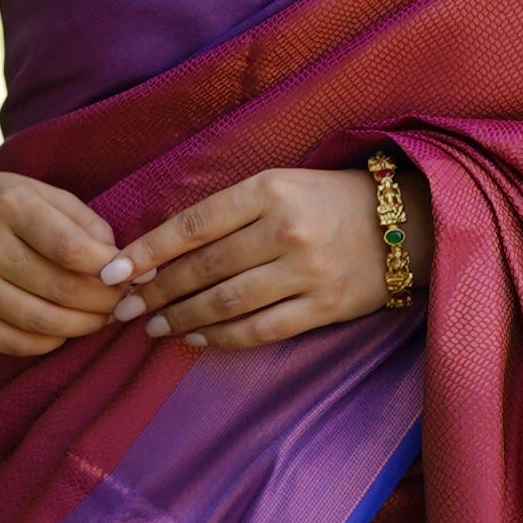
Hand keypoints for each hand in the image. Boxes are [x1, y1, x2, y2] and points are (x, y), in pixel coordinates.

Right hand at [0, 139, 126, 358]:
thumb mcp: (35, 191)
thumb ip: (81, 220)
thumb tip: (121, 260)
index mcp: (7, 205)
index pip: (71, 248)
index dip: (110, 268)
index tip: (129, 274)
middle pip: (61, 289)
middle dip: (103, 301)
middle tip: (123, 302)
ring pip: (41, 322)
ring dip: (82, 326)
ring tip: (100, 318)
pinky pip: (13, 343)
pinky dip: (48, 342)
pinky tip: (63, 329)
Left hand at [115, 160, 426, 349]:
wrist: (409, 222)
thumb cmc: (331, 200)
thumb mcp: (281, 184)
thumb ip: (228, 212)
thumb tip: (162, 250)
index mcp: (270, 189)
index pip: (193, 224)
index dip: (147, 251)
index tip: (113, 271)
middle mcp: (286, 229)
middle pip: (203, 268)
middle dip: (155, 291)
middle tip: (124, 307)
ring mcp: (307, 272)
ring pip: (225, 303)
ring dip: (180, 317)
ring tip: (153, 326)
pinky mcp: (324, 308)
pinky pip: (260, 330)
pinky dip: (222, 337)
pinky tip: (196, 338)